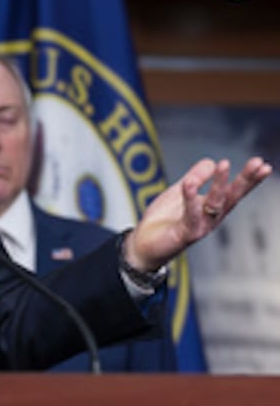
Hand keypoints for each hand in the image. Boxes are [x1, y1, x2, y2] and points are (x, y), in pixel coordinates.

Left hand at [123, 156, 272, 271]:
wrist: (143, 244)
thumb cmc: (164, 220)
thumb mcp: (179, 191)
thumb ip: (195, 177)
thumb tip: (212, 161)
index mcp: (211, 206)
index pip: (234, 190)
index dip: (249, 179)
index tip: (263, 164)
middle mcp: (210, 217)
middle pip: (232, 197)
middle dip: (246, 180)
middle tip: (259, 164)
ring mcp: (200, 226)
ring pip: (215, 204)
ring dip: (220, 184)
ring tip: (224, 164)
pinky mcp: (185, 234)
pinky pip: (190, 215)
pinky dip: (190, 198)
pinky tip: (189, 183)